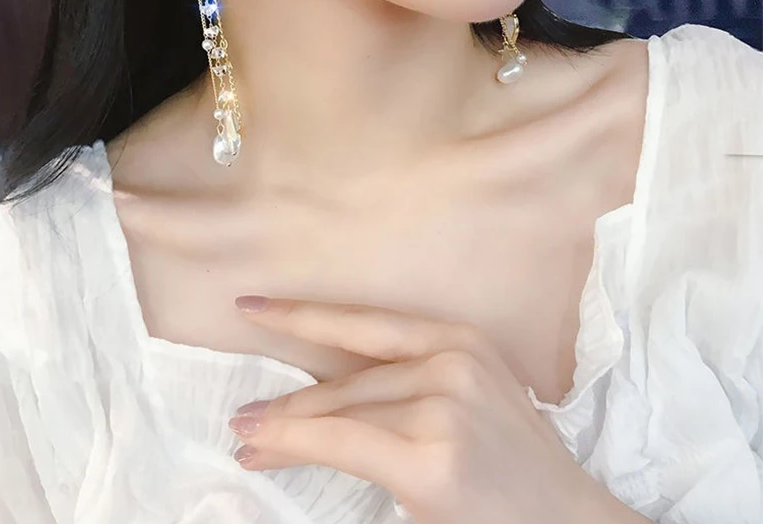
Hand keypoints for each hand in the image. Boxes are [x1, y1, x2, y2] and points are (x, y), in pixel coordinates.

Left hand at [228, 296, 645, 523]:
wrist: (565, 519)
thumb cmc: (510, 465)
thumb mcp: (460, 401)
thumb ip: (402, 386)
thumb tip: (317, 397)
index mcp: (458, 337)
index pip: (364, 322)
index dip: (303, 314)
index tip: (254, 306)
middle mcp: (452, 358)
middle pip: (347, 378)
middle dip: (290, 400)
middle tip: (243, 414)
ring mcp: (443, 403)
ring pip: (338, 411)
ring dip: (285, 427)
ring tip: (247, 435)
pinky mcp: (431, 454)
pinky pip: (343, 442)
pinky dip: (295, 444)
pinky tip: (263, 446)